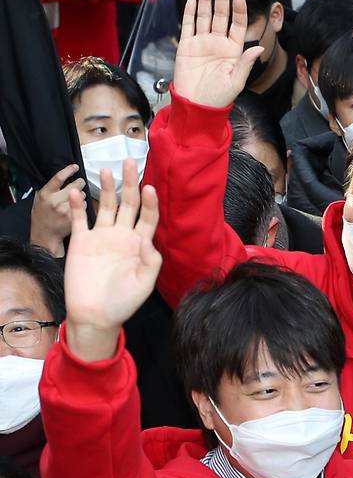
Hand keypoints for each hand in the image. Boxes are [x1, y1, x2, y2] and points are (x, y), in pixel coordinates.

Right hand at [30, 164, 86, 256]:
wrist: (45, 236)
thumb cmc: (42, 216)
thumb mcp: (39, 199)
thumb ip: (50, 188)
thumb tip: (63, 176)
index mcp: (46, 194)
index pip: (59, 177)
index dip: (69, 170)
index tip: (75, 167)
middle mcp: (56, 201)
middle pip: (75, 186)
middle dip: (80, 183)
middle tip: (80, 183)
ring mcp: (65, 211)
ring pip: (82, 196)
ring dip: (82, 196)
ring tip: (77, 200)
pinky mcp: (74, 219)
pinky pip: (85, 208)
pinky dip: (84, 207)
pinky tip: (79, 210)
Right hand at [65, 161, 160, 361]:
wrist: (95, 315)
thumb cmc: (123, 302)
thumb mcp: (144, 285)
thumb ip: (151, 263)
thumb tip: (149, 241)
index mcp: (139, 244)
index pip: (148, 217)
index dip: (150, 203)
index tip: (150, 188)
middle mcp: (121, 236)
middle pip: (128, 204)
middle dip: (130, 183)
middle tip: (129, 162)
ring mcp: (101, 237)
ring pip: (105, 206)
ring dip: (106, 188)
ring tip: (106, 170)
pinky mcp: (81, 242)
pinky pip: (79, 219)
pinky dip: (78, 205)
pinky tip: (77, 191)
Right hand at [174, 0, 264, 109]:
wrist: (196, 108)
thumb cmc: (218, 99)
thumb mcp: (235, 82)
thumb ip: (245, 64)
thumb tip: (259, 48)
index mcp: (232, 52)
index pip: (238, 26)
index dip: (239, 12)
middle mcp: (218, 44)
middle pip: (221, 16)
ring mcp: (202, 44)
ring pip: (205, 17)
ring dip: (206, 0)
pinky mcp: (187, 47)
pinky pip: (189, 25)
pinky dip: (191, 12)